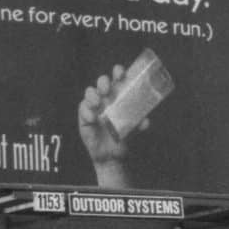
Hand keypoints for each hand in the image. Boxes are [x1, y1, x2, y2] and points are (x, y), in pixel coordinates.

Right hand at [77, 64, 135, 187]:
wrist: (111, 155)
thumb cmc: (122, 137)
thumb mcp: (134, 129)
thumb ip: (139, 124)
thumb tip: (145, 121)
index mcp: (118, 96)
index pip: (117, 79)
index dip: (118, 72)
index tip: (121, 74)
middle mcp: (105, 98)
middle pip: (101, 81)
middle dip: (103, 82)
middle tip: (107, 90)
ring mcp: (93, 106)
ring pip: (89, 92)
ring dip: (93, 95)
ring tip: (98, 103)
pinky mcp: (83, 116)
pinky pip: (82, 109)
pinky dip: (87, 112)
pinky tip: (93, 118)